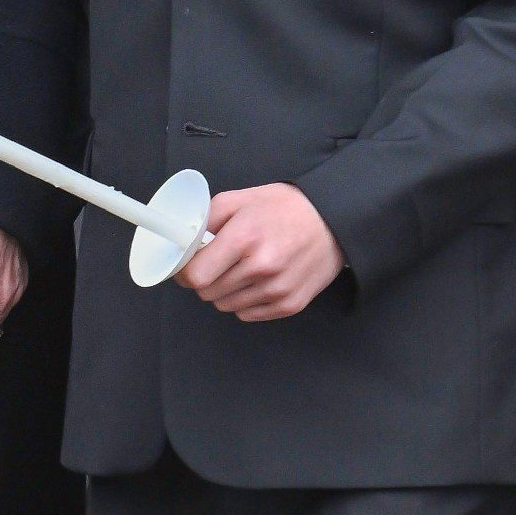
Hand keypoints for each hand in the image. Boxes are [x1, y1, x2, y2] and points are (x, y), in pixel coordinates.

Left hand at [177, 183, 343, 320]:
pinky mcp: (289, 305)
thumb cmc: (283, 207)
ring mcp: (276, 290)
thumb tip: (183, 241)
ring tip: (239, 268)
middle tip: (216, 262)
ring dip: (224, 290)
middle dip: (205, 279)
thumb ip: (205, 219)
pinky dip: (244, 301)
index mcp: (244, 239)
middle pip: (208, 293)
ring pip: (225, 306)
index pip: (196, 277)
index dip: (185, 272)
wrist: (332, 221)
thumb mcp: (239, 199)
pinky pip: (247, 315)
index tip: (187, 265)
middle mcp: (260, 268)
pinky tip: (255, 281)